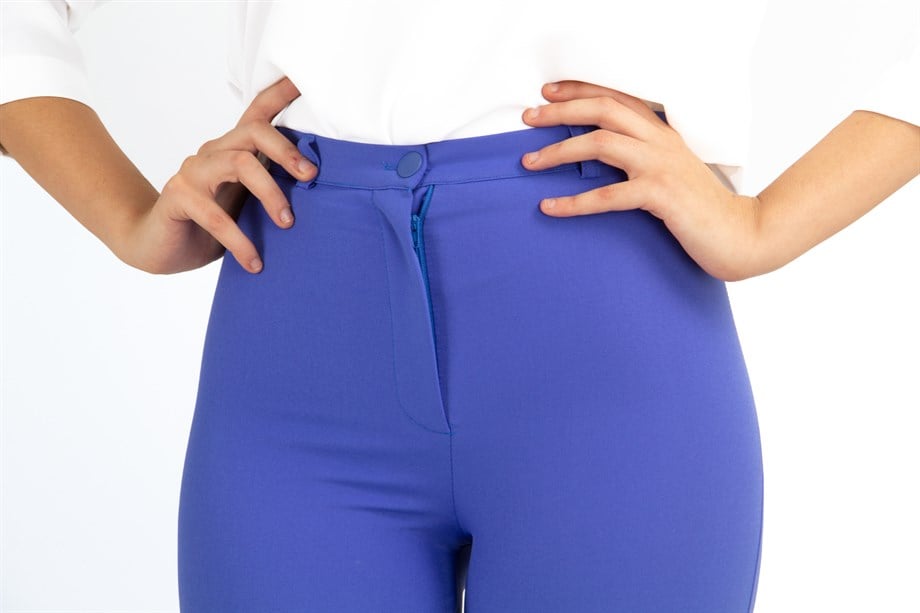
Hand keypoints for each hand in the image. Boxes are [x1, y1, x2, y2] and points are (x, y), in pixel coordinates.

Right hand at [126, 76, 315, 274]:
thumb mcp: (247, 203)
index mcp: (233, 150)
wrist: (160, 247)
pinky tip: (255, 263)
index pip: (257, 113)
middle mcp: (213, 151)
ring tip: (288, 224)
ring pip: (240, 164)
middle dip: (287, 151)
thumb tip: (319, 188)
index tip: (305, 80)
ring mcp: (193, 170)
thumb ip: (272, 188)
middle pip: (253, 131)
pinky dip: (240, 241)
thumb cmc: (210, 225)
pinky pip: (215, 215)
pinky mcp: (178, 196)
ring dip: (270, 194)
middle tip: (311, 177)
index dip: (281, 94)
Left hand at [521, 80, 761, 281]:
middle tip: (528, 118)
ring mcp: (660, 166)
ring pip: (600, 143)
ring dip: (559, 150)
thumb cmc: (698, 208)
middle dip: (561, 111)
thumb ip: (641, 157)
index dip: (580, 90)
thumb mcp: (669, 171)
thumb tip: (599, 156)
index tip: (548, 93)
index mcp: (662, 132)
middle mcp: (660, 141)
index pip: (616, 97)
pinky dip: (573, 201)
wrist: (739, 234)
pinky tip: (550, 207)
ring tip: (529, 162)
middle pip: (603, 110)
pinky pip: (607, 195)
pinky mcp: (659, 195)